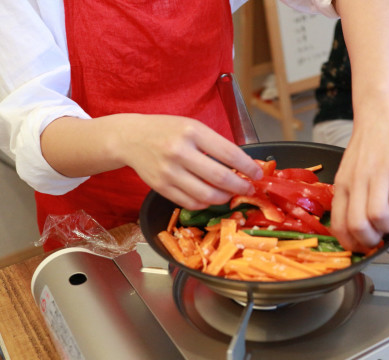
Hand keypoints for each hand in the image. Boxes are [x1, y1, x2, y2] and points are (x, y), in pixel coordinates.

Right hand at [114, 114, 262, 209]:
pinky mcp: (161, 187)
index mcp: (192, 131)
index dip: (247, 167)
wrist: (131, 138)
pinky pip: (190, 203)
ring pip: (206, 196)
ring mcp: (169, 172)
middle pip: (219, 177)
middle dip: (240, 187)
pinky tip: (210, 198)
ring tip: (230, 194)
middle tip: (248, 189)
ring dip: (224, 198)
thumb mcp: (192, 126)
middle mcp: (179, 152)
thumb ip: (214, 143)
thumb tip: (242, 165)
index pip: (228, 153)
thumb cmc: (166, 130)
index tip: (257, 174)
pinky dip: (205, 204)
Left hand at [329, 100, 388, 251]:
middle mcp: (357, 181)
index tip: (362, 247)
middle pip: (357, 225)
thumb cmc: (366, 147)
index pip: (340, 225)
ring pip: (378, 216)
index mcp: (342, 185)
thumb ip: (351, 197)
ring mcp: (379, 173)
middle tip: (379, 238)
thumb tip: (360, 227)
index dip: (352, 243)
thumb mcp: (348, 173)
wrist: (377, 113)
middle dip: (371, 241)